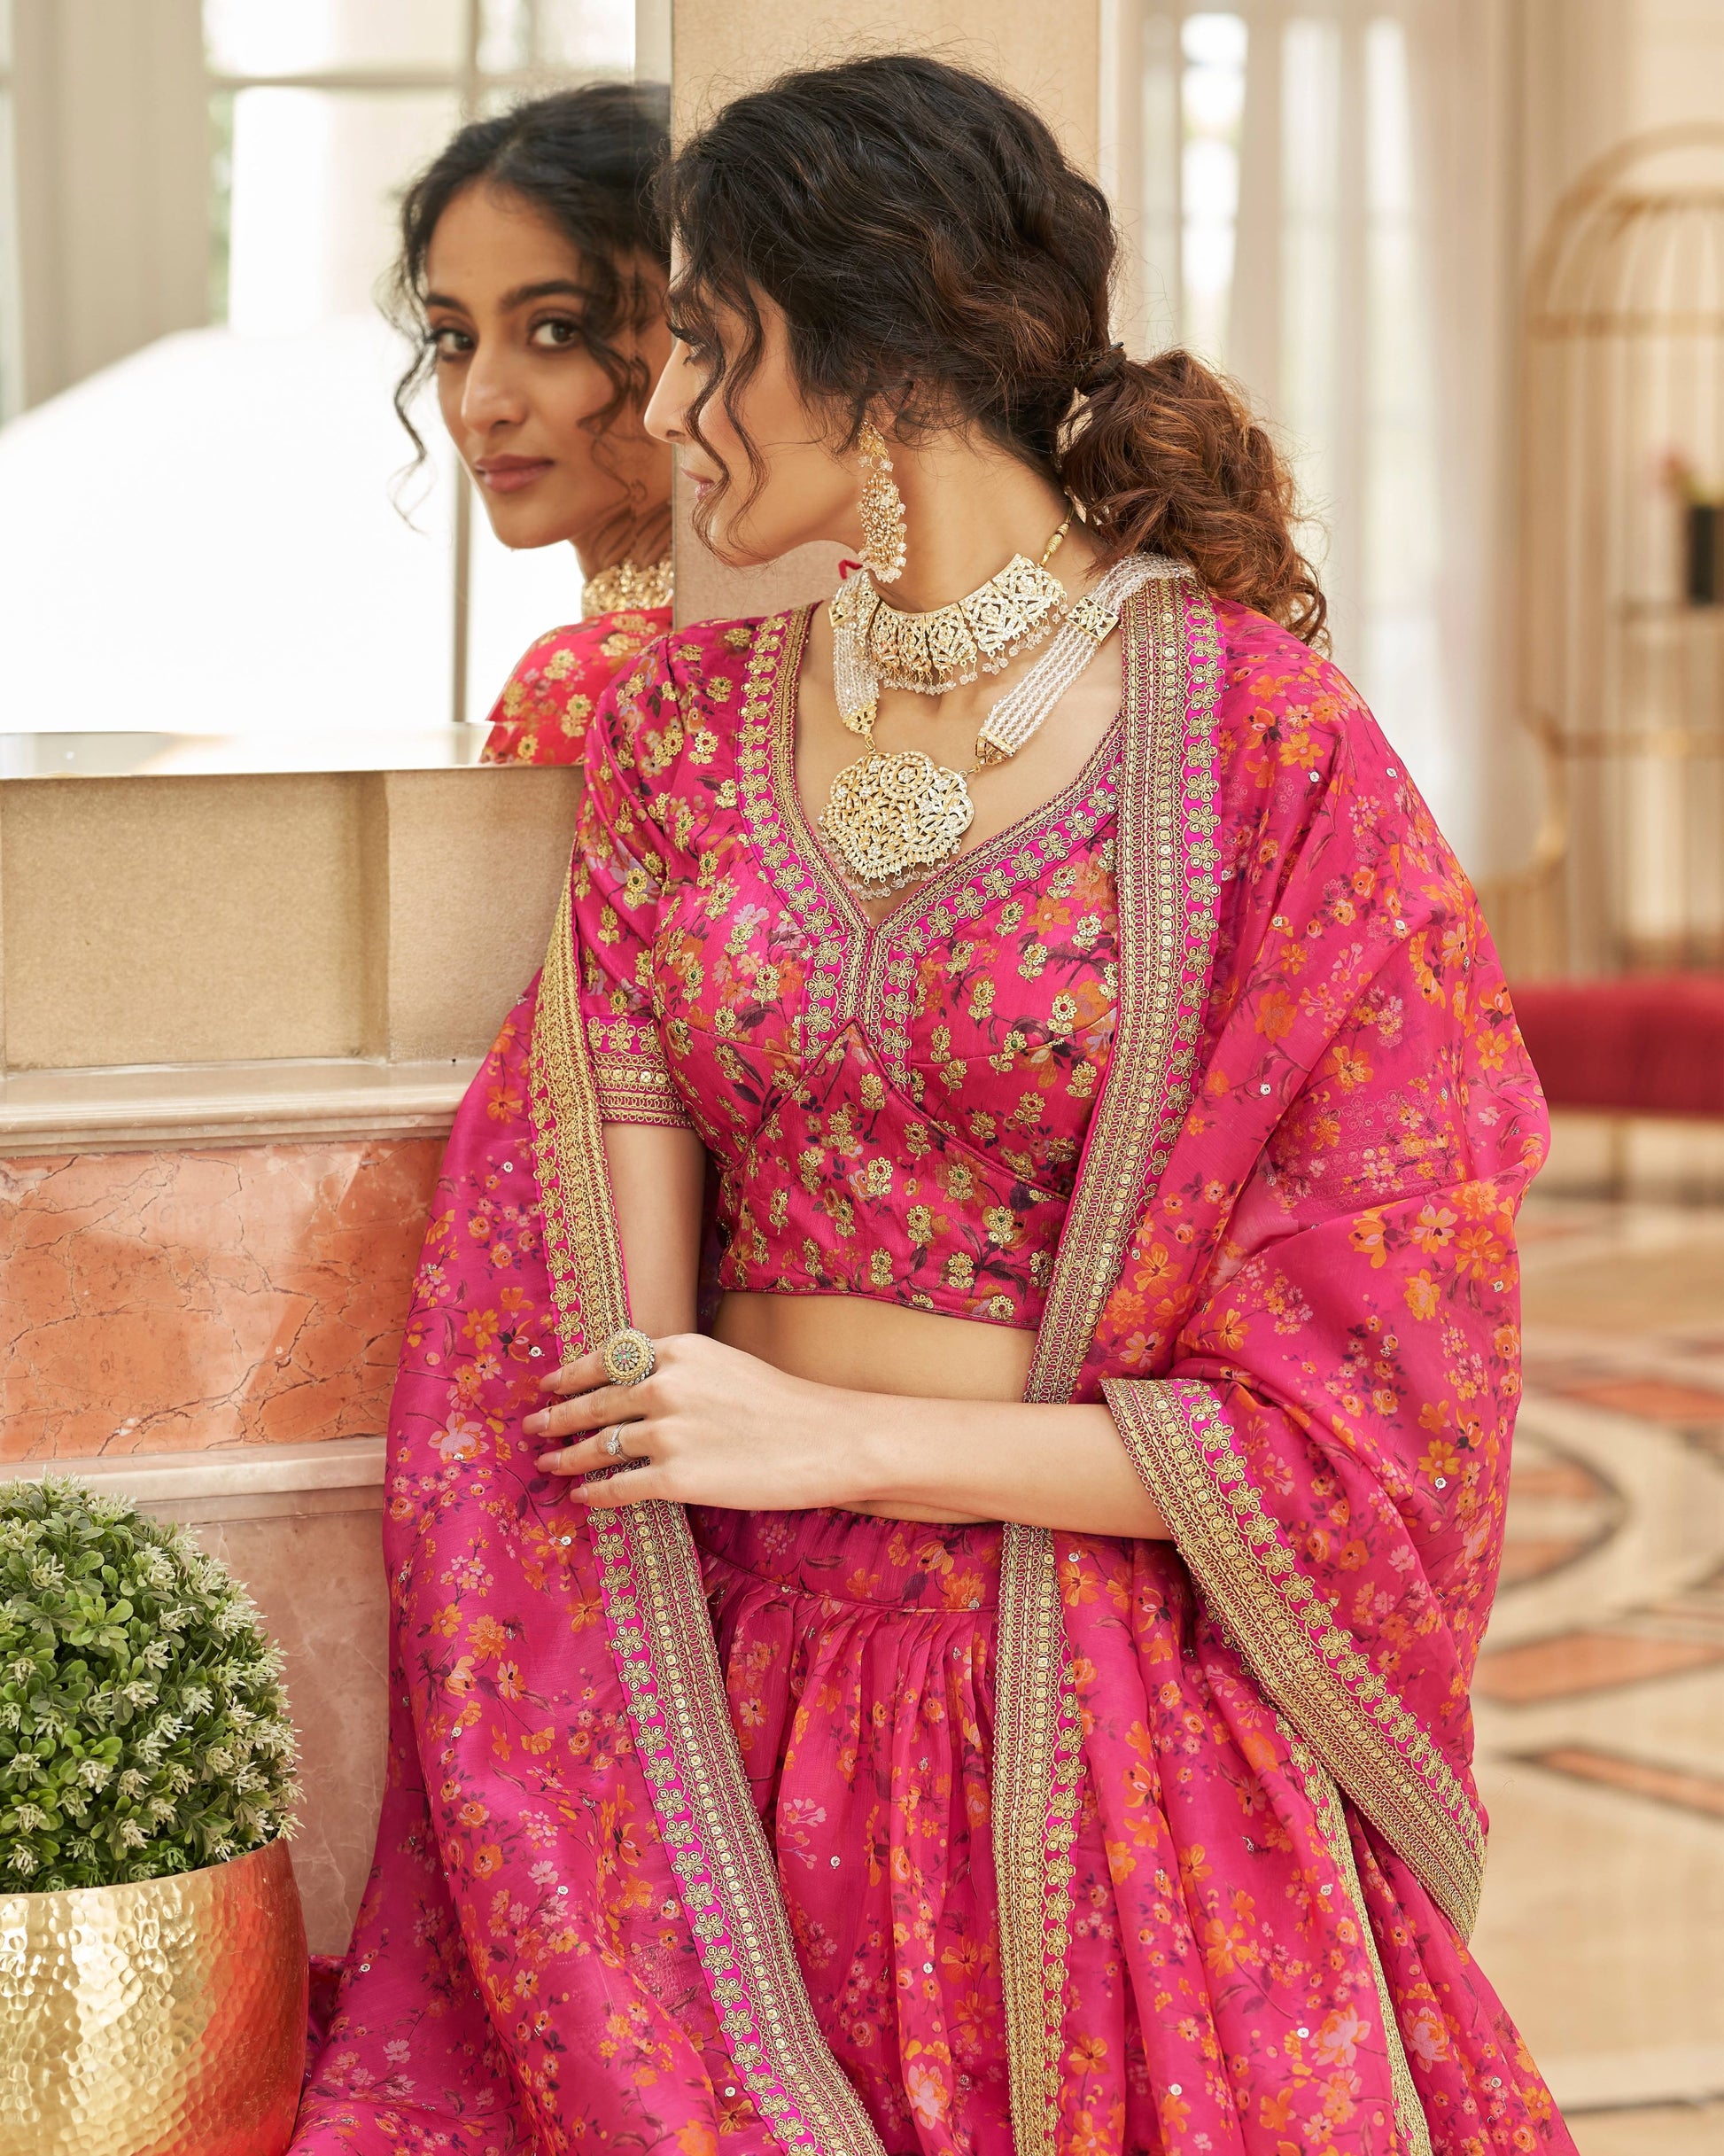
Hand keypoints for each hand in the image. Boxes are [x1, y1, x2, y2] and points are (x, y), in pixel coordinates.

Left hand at [525, 1333, 875, 1511]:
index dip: (569, 1375)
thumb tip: (635, 1387)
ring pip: (598, 1448)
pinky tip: (583, 1497)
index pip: (604, 1360)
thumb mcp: (723, 1364)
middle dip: (555, 1417)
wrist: (828, 1438)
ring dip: (567, 1458)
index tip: (547, 1384)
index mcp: (676, 1350)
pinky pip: (619, 1487)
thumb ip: (677, 1370)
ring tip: (547, 1464)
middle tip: (531, 1427)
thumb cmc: (784, 1402)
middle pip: (592, 1404)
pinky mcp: (676, 1478)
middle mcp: (663, 1385)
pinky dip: (595, 1494)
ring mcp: (667, 1433)